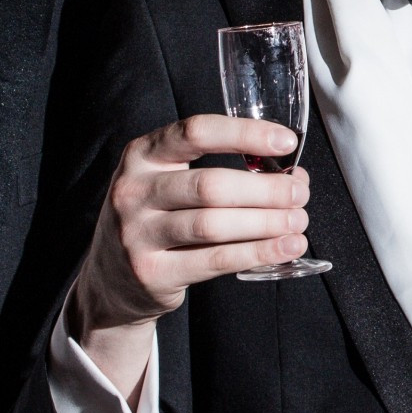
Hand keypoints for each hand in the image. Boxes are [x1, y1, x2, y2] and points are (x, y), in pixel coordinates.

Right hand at [71, 113, 310, 334]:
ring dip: (266, 223)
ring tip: (298, 221)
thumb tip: (289, 176)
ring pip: (214, 224)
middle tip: (299, 194)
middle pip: (211, 185)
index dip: (244, 133)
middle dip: (266, 189)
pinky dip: (257, 252)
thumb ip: (217, 170)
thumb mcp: (167, 182)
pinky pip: (215, 261)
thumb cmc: (155, 218)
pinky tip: (284, 247)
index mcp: (142, 155)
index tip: (285, 141)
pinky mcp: (152, 273)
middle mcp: (133, 191)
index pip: (196, 132)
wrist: (111, 280)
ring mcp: (137, 234)